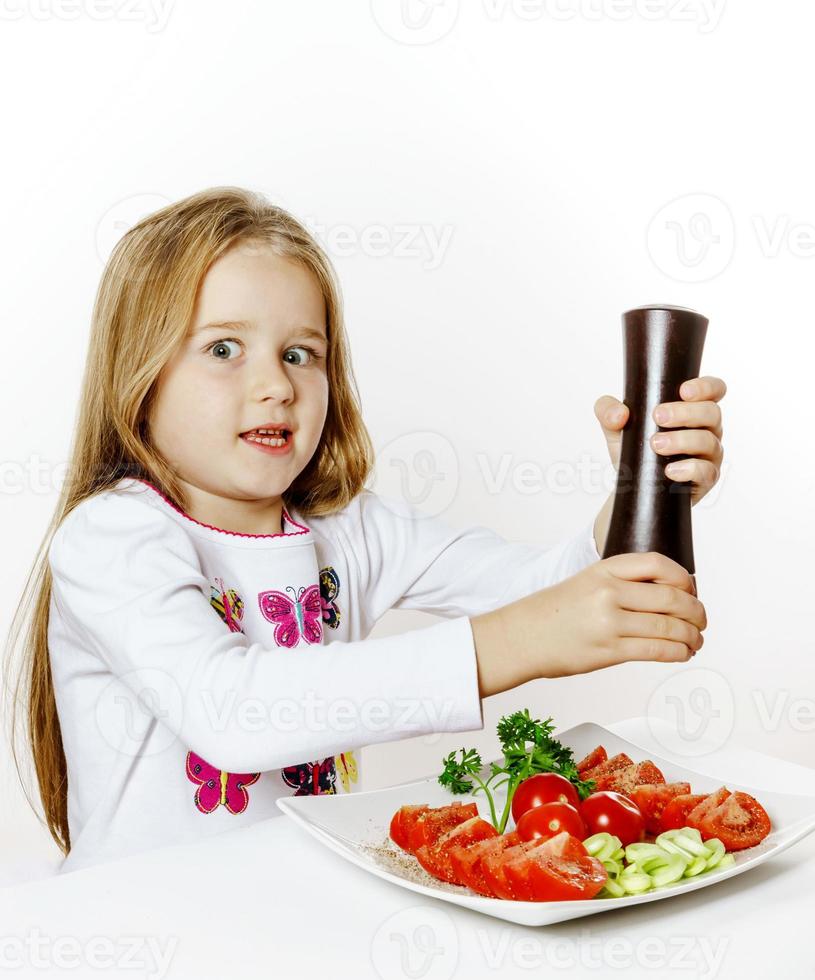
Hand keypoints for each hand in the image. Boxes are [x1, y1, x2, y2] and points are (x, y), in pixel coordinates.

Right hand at [471, 551, 705, 692]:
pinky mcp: (609, 651)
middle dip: (697, 613)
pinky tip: (681, 653)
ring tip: (695, 641)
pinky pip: (657, 650)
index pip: (660, 565)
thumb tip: (672, 596)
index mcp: (605, 569)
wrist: (522, 636)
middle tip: (701, 621)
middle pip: (673, 599)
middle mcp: (609, 592)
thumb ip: (625, 583)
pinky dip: (678, 652)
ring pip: (670, 628)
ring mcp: (610, 622)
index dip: (685, 579)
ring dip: (692, 636)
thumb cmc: (556, 611)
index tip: (691, 591)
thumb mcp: (588, 581)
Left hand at [594, 375, 725, 505]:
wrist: (631, 485)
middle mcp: (707, 429)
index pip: (714, 390)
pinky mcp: (705, 479)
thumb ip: (607, 411)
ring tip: (656, 444)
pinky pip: (707, 472)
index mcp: (693, 408)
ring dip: (682, 440)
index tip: (683, 391)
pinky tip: (670, 470)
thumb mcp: (614, 427)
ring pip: (709, 441)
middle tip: (658, 417)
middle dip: (685, 413)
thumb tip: (619, 414)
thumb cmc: (632, 448)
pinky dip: (689, 469)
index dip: (706, 387)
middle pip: (711, 413)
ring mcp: (709, 454)